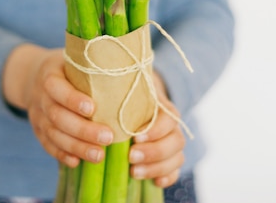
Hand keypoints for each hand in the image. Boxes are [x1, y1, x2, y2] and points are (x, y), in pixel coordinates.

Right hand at [2, 45, 113, 167]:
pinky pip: (47, 145)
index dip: (72, 99)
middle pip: (57, 116)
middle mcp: (40, 96)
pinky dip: (62, 154)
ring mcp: (37, 115)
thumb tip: (131, 69)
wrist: (33, 76)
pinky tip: (77, 162)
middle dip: (82, 130)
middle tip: (108, 137)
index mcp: (49, 74)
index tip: (93, 108)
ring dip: (76, 147)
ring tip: (99, 155)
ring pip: (54, 134)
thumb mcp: (74, 59)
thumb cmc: (67, 67)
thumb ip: (94, 65)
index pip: (56, 87)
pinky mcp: (38, 130)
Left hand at [128, 73, 185, 187]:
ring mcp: (173, 144)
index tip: (135, 137)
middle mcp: (172, 127)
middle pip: (176, 141)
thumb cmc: (127, 99)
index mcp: (164, 108)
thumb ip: (120, 98)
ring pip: (178, 158)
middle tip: (131, 157)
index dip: (155, 130)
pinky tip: (154, 182)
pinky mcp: (170, 160)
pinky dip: (167, 177)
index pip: (170, 119)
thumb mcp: (125, 93)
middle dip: (154, 152)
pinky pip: (176, 171)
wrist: (135, 102)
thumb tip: (97, 106)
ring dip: (157, 168)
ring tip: (134, 172)